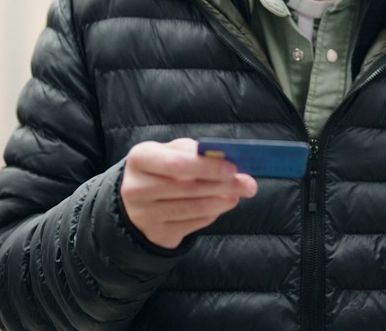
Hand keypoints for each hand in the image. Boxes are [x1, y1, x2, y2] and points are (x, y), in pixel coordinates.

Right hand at [120, 138, 257, 249]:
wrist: (138, 199)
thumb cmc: (163, 168)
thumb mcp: (173, 151)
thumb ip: (196, 151)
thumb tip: (226, 159)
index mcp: (140, 158)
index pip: (177, 163)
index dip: (207, 167)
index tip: (233, 168)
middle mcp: (136, 187)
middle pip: (188, 188)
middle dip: (224, 185)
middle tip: (248, 184)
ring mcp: (144, 214)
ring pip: (194, 208)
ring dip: (222, 201)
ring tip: (237, 194)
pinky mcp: (156, 234)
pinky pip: (193, 225)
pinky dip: (212, 214)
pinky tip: (220, 205)